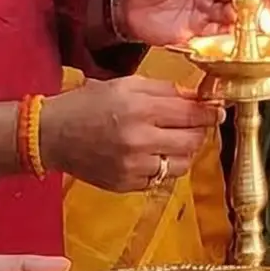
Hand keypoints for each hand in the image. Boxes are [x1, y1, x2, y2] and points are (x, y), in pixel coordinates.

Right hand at [43, 75, 223, 191]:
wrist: (52, 135)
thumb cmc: (87, 104)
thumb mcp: (126, 85)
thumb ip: (164, 90)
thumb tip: (198, 97)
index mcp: (139, 109)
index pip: (192, 113)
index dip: (210, 111)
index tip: (218, 109)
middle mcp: (139, 140)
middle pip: (193, 140)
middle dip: (198, 130)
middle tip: (192, 124)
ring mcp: (133, 166)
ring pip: (182, 164)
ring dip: (182, 151)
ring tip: (169, 140)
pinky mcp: (126, 184)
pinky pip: (160, 178)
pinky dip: (161, 166)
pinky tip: (149, 154)